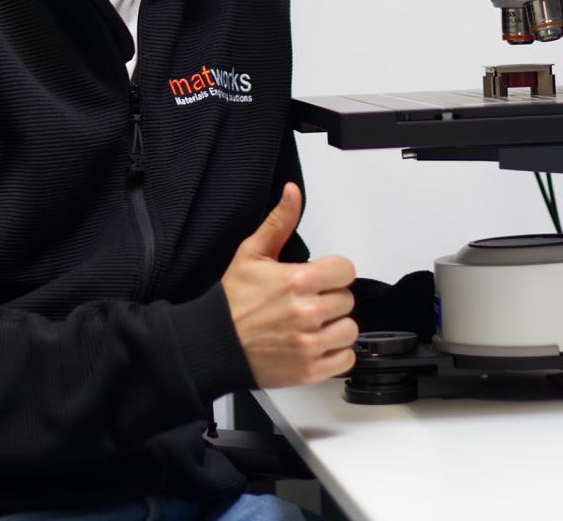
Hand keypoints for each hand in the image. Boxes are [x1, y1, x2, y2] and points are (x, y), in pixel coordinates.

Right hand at [221, 183, 357, 387]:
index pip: (346, 271)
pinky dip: (336, 353)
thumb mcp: (251, 253)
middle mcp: (307, 313)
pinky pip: (345, 359)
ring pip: (350, 330)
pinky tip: (317, 344)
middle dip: (330, 298)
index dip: (333, 272)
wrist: (212, 344)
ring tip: (313, 324)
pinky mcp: (308, 370)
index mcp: (297, 281)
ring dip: (336, 327)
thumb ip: (279, 222)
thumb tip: (292, 193)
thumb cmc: (232, 302)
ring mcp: (309, 344)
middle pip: (347, 300)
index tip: (320, 277)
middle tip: (308, 301)